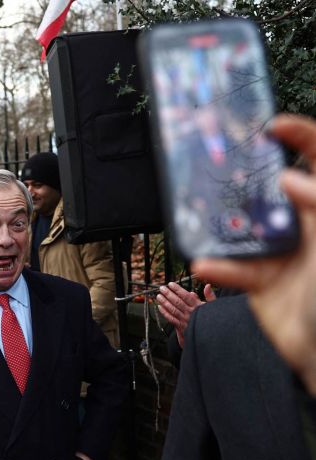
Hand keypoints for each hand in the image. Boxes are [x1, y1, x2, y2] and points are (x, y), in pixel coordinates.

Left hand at [156, 282, 215, 347]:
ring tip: (159, 296)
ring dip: (165, 302)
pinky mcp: (181, 327)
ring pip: (173, 309)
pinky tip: (159, 307)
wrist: (208, 335)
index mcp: (198, 306)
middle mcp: (190, 313)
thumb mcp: (213, 307)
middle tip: (161, 288)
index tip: (170, 284)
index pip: (186, 296)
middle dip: (168, 294)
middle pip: (177, 302)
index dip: (177, 289)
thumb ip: (209, 296)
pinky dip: (165, 313)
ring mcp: (185, 320)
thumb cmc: (210, 319)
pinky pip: (171, 319)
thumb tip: (207, 285)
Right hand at [193, 114, 315, 393]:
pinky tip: (207, 264)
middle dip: (252, 173)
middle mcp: (309, 228)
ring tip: (204, 212)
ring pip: (249, 226)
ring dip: (225, 222)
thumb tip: (289, 177)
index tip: (275, 126)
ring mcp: (286, 255)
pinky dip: (220, 266)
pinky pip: (236, 268)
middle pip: (278, 189)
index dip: (304, 139)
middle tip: (224, 158)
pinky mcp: (263, 282)